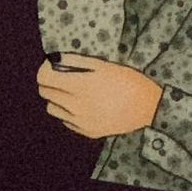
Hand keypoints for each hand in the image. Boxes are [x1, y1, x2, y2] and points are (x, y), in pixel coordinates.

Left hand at [37, 55, 162, 138]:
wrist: (148, 107)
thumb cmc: (127, 80)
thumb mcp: (103, 65)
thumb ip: (76, 61)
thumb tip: (54, 58)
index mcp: (80, 86)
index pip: (44, 78)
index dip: (44, 69)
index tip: (51, 65)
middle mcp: (76, 106)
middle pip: (45, 93)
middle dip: (50, 82)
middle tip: (62, 75)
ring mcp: (80, 122)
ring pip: (52, 108)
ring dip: (57, 98)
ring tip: (72, 91)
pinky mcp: (86, 132)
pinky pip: (66, 121)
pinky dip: (68, 112)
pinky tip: (84, 105)